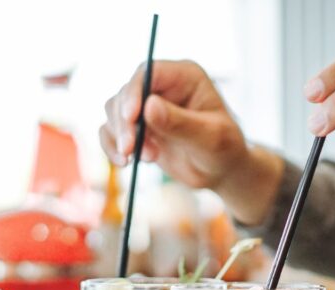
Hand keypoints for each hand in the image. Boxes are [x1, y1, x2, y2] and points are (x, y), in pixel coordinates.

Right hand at [101, 60, 283, 224]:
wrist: (220, 171)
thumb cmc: (224, 149)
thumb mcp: (210, 137)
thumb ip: (181, 123)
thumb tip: (148, 107)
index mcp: (184, 76)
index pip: (148, 73)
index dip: (134, 92)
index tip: (130, 118)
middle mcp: (162, 86)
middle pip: (126, 93)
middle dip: (124, 122)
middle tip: (131, 150)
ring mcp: (146, 106)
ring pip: (113, 111)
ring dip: (121, 136)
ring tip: (147, 158)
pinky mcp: (137, 127)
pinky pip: (110, 131)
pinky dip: (112, 147)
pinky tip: (126, 163)